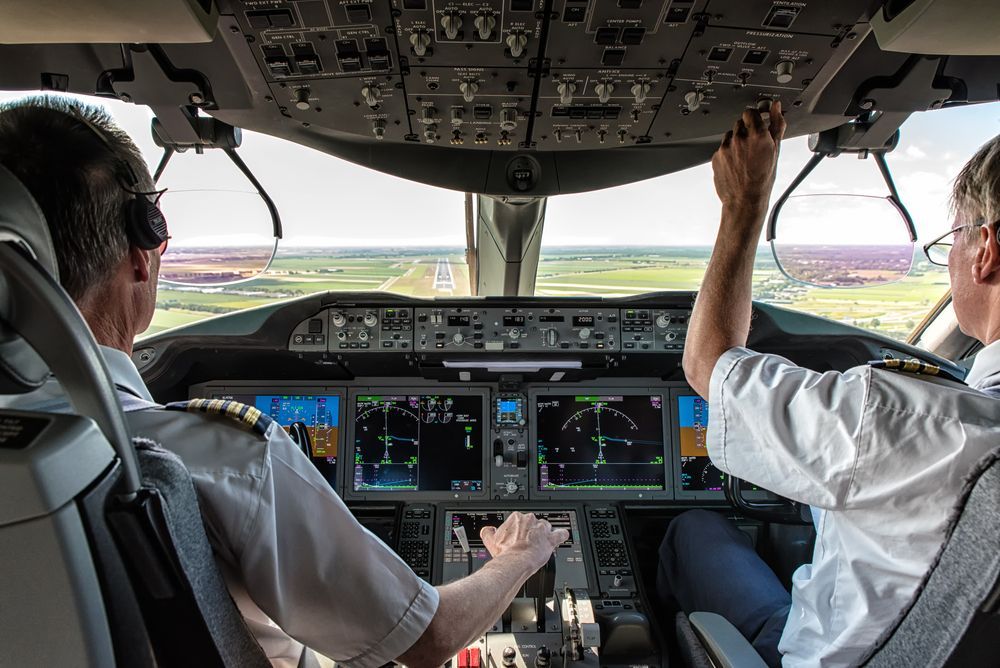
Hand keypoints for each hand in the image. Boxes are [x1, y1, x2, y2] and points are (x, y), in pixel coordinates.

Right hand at [480, 512, 568, 571]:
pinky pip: (561, 534)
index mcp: (516, 517)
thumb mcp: (491, 541)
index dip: (519, 530)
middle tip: (527, 543)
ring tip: (541, 543)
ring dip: (544, 534)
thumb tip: (488, 530)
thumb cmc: (505, 552)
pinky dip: (561, 535)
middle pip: (534, 523)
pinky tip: (560, 537)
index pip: (520, 520)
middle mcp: (530, 520)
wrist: (515, 562)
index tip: (518, 537)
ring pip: (546, 527)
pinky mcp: (551, 539)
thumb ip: (488, 532)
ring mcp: (542, 529)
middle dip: (531, 532)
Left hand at [712, 102, 785, 216]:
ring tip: (744, 156)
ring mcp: (725, 147)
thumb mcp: (775, 151)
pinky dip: (728, 152)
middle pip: (740, 122)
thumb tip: (776, 108)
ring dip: (737, 141)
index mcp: (757, 135)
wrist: (745, 200)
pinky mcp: (716, 156)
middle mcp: (739, 138)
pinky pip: (722, 147)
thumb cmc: (762, 179)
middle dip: (747, 130)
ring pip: (730, 135)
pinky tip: (736, 163)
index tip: (757, 122)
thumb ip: (777, 125)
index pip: (751, 112)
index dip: (755, 117)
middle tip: (753, 145)